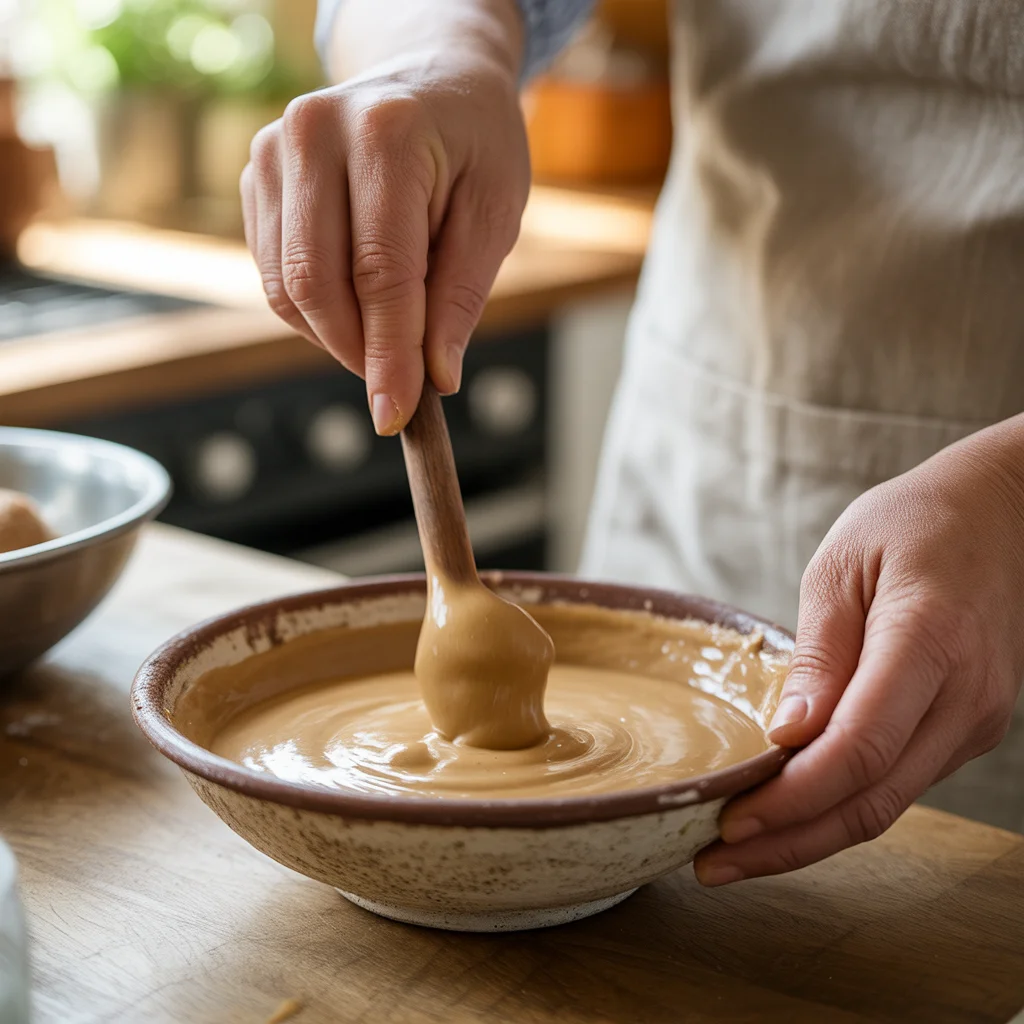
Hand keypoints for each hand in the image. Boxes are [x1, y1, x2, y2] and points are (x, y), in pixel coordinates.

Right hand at [240, 52, 528, 433]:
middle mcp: (312, 133)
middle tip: (400, 386)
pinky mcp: (255, 178)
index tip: (396, 414)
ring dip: (337, 337)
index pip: (380, 272)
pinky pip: (273, 276)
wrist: (430, 77)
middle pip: (317, 284)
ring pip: (287, 288)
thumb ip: (461, 295)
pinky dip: (315, 311)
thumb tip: (435, 377)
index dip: (389, 354)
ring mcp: (271, 152)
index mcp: (386, 133)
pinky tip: (359, 303)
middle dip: (358, 352)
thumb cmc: (475, 144)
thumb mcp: (495, 212)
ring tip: (388, 335)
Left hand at [695, 416, 1023, 885]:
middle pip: (874, 798)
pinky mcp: (966, 725)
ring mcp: (976, 718)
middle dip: (789, 842)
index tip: (728, 822)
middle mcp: (967, 695)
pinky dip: (841, 804)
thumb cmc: (913, 524)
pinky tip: (790, 811)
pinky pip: (899, 780)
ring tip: (736, 851)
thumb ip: (820, 654)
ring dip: (811, 834)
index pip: (861, 748)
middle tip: (712, 863)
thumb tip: (787, 737)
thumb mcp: (842, 565)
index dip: (792, 798)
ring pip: (888, 802)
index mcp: (931, 640)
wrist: (1001, 513)